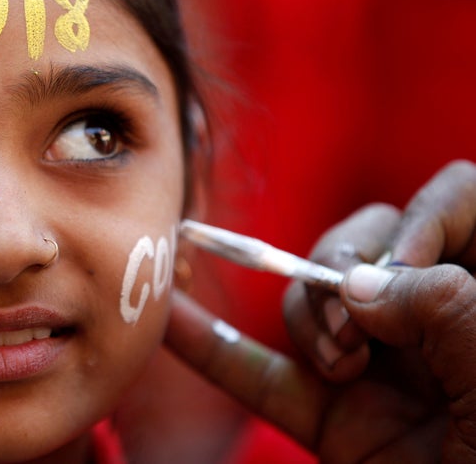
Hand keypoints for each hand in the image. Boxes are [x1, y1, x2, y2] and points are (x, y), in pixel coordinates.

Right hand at [166, 160, 475, 462]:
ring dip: (306, 316)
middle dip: (351, 267)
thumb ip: (445, 305)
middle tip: (361, 326)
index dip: (428, 214)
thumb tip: (361, 285)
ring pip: (317, 297)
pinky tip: (175, 319)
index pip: (461, 201)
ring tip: (338, 367)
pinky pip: (268, 377)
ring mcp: (385, 369)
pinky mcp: (339, 421)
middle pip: (373, 238)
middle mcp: (441, 323)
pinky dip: (219, 350)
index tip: (406, 263)